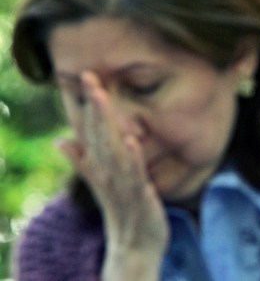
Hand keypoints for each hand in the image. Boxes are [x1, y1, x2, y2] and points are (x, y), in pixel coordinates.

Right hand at [57, 71, 168, 279]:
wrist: (133, 246)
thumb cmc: (121, 209)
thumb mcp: (100, 182)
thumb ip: (82, 160)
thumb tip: (60, 140)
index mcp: (102, 165)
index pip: (92, 129)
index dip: (89, 103)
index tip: (86, 74)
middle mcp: (108, 171)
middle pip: (99, 134)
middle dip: (94, 105)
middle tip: (89, 76)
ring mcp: (121, 184)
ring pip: (111, 150)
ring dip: (106, 124)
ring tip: (100, 98)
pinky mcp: (138, 197)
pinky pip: (133, 175)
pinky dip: (131, 159)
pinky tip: (130, 140)